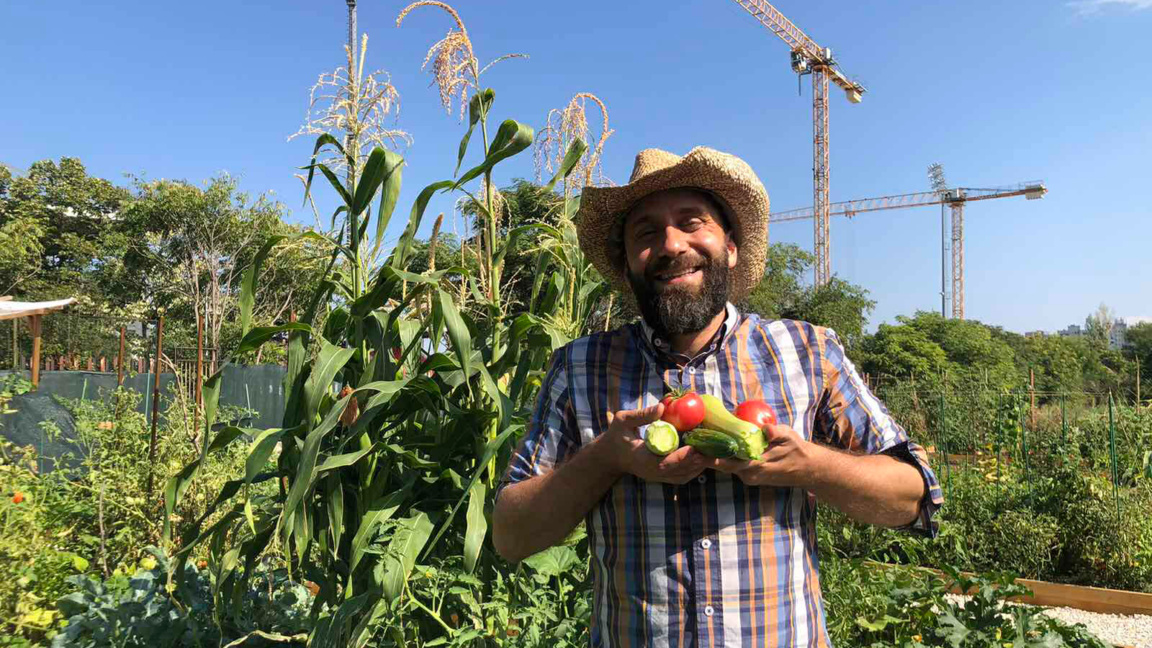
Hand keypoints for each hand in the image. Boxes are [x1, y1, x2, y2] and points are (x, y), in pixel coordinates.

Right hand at [598, 403, 710, 484]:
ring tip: (712, 450)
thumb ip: (641, 415)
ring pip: (683, 475)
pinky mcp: (662, 476)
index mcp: (642, 459)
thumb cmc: (616, 436)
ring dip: (698, 465)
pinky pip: (682, 476)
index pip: (665, 463)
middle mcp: (652, 472)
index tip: (696, 447)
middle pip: (679, 471)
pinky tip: (703, 457)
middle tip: (713, 447)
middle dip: (697, 460)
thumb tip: (662, 407)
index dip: (682, 457)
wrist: (611, 456)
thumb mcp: (623, 420)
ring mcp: (658, 477)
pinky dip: (694, 469)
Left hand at [707, 422, 822, 487]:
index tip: (696, 450)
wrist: (807, 469)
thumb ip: (777, 433)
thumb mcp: (790, 437)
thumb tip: (767, 429)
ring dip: (714, 454)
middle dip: (706, 454)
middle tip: (691, 441)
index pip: (727, 462)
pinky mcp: (749, 474)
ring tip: (698, 440)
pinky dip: (724, 456)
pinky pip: (732, 465)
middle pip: (721, 464)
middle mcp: (748, 474)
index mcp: (755, 466)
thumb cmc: (798, 451)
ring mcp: (748, 476)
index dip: (711, 457)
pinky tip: (716, 443)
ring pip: (726, 465)